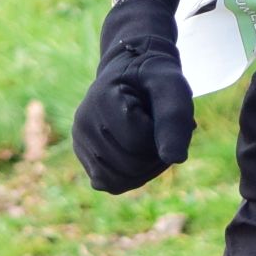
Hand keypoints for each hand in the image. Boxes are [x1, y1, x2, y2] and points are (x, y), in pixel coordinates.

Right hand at [73, 30, 194, 192]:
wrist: (132, 71)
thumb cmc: (156, 79)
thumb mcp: (172, 86)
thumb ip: (174, 118)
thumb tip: (175, 159)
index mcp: (102, 99)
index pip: (139, 142)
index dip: (162, 134)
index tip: (160, 111)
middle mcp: (83, 123)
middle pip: (130, 165)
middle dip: (156, 154)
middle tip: (159, 128)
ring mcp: (80, 142)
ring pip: (120, 181)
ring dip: (146, 169)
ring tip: (150, 141)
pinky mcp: (84, 157)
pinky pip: (111, 184)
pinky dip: (132, 176)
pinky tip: (139, 153)